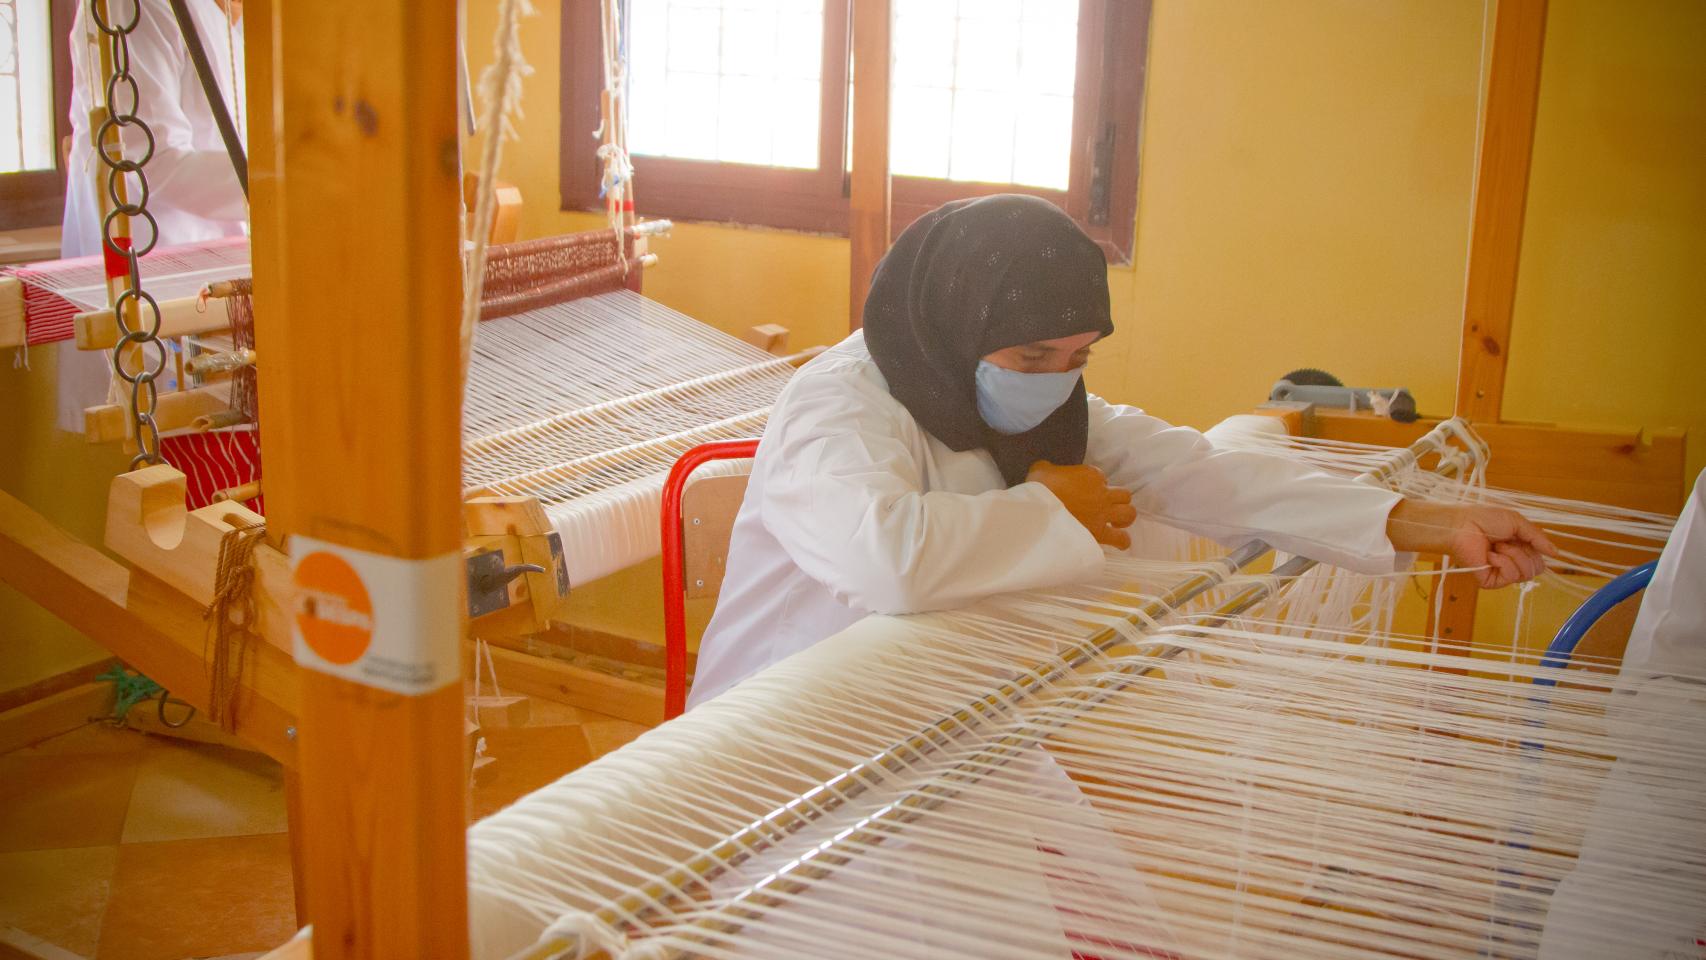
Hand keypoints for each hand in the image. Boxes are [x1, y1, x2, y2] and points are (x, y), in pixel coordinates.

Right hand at [1027, 461, 1137, 549]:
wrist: (1039, 511)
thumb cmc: (1039, 489)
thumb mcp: (1042, 469)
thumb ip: (1050, 468)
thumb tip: (1048, 471)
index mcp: (1091, 475)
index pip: (1101, 478)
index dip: (1094, 485)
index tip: (1084, 492)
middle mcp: (1102, 493)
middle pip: (1124, 495)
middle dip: (1117, 501)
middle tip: (1105, 507)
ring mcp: (1103, 514)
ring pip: (1129, 513)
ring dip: (1124, 518)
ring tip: (1116, 524)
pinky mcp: (1100, 533)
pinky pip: (1121, 538)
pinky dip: (1121, 540)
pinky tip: (1118, 543)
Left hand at [1385, 499, 1557, 588]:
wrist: (1461, 524)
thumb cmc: (1484, 519)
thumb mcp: (1518, 523)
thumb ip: (1538, 538)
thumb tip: (1556, 552)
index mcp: (1519, 550)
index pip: (1540, 560)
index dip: (1536, 549)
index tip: (1522, 537)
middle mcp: (1511, 563)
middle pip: (1536, 569)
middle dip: (1525, 552)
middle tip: (1506, 541)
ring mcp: (1501, 573)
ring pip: (1526, 574)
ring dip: (1513, 555)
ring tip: (1497, 546)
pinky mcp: (1490, 581)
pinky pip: (1510, 577)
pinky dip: (1503, 562)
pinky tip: (1490, 555)